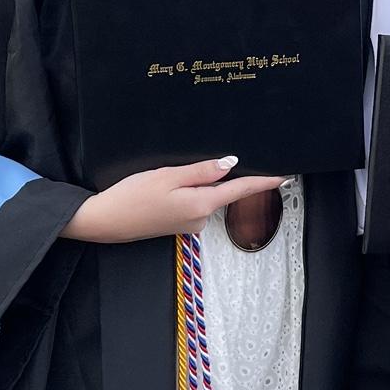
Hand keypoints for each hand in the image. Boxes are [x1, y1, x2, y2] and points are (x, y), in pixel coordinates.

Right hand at [62, 157, 285, 244]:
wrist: (105, 222)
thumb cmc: (132, 196)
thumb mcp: (168, 176)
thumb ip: (202, 171)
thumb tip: (230, 164)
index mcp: (201, 205)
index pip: (240, 190)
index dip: (263, 181)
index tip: (284, 177)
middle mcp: (200, 219)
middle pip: (220, 191)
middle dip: (211, 176)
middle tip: (179, 169)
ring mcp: (190, 224)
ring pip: (203, 195)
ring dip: (192, 184)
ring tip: (161, 180)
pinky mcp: (179, 224)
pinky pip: (191, 202)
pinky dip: (184, 192)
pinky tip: (161, 189)